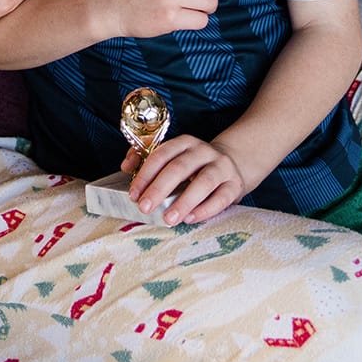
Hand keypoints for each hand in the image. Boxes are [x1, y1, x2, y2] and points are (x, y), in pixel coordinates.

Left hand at [125, 135, 247, 223]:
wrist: (233, 165)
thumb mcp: (174, 158)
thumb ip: (147, 160)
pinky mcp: (235, 184)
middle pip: (180, 167)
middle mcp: (203, 151)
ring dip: (184, 201)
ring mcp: (222, 167)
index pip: (162, 154)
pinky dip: (205, 209)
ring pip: (204, 181)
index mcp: (184, 143)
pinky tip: (190, 219)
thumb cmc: (194, 167)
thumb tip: (126, 167)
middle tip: (144, 207)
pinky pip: (221, 197)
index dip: (146, 174)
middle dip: (160, 188)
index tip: (134, 194)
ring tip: (168, 219)